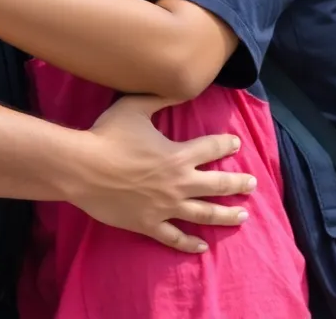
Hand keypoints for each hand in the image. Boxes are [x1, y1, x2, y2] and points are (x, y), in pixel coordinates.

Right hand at [71, 94, 253, 252]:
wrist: (83, 168)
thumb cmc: (107, 135)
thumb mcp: (135, 107)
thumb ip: (161, 98)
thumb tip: (182, 89)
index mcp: (178, 155)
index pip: (211, 148)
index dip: (226, 144)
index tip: (236, 144)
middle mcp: (179, 183)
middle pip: (218, 185)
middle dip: (238, 184)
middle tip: (252, 184)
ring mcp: (166, 207)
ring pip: (204, 214)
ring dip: (226, 215)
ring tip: (242, 216)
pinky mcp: (149, 224)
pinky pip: (175, 237)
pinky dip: (190, 244)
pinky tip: (202, 246)